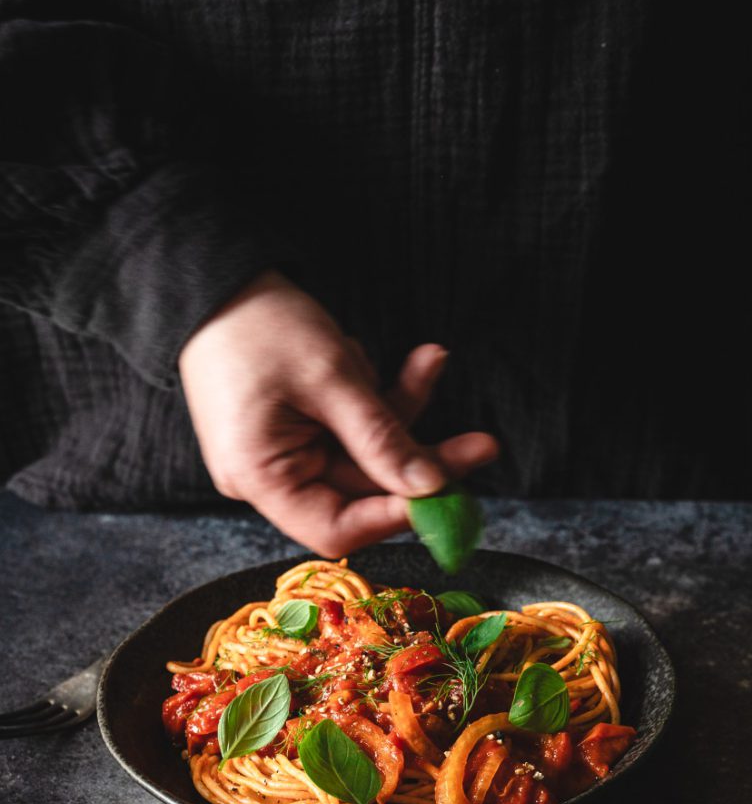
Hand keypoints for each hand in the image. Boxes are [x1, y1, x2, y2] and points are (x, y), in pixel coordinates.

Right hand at [179, 271, 498, 553]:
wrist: (217, 274)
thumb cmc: (260, 324)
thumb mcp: (331, 379)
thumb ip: (382, 438)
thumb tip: (430, 488)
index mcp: (260, 478)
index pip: (336, 528)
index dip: (393, 515)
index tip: (446, 494)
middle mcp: (269, 477)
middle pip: (360, 490)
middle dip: (420, 459)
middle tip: (483, 443)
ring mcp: (284, 452)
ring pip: (364, 454)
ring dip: (403, 411)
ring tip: (431, 359)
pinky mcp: (299, 428)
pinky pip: (351, 429)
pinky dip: (380, 397)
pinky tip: (404, 360)